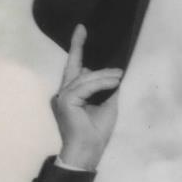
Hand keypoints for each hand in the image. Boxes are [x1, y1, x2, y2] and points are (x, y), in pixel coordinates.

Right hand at [50, 25, 122, 171]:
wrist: (89, 151)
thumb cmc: (97, 132)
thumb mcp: (107, 105)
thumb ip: (106, 89)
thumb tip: (112, 74)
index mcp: (72, 95)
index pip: (75, 69)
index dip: (77, 50)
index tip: (80, 31)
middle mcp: (64, 93)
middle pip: (74, 68)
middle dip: (77, 47)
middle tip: (82, 30)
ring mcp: (62, 97)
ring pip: (84, 78)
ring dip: (104, 76)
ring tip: (118, 75)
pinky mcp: (66, 101)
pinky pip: (85, 87)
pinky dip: (100, 83)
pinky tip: (114, 82)